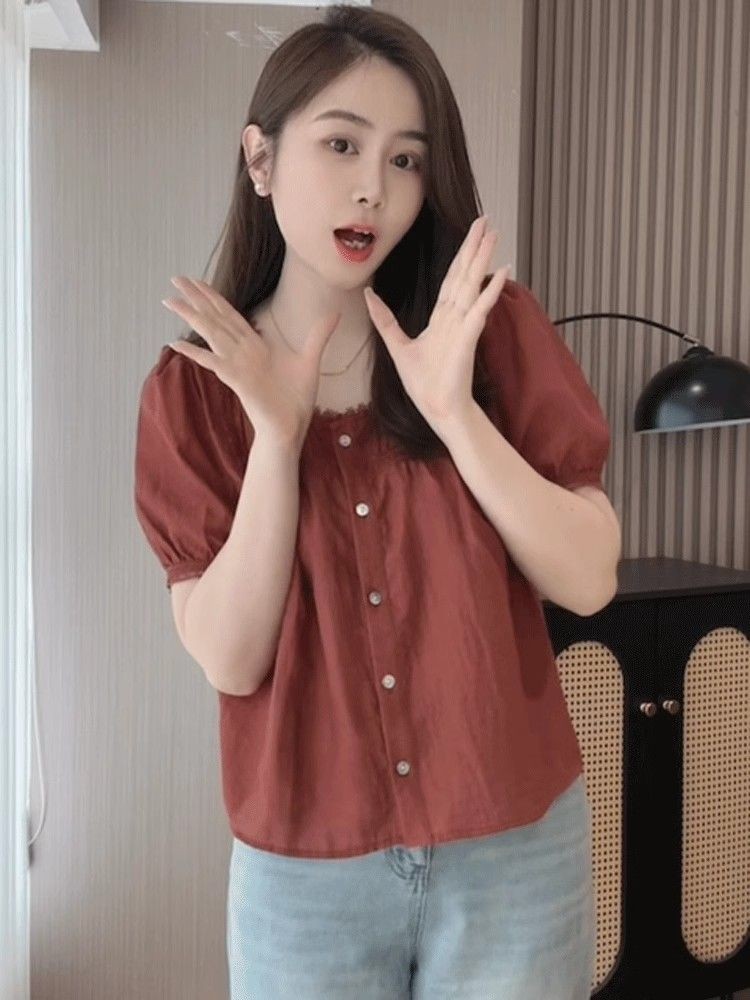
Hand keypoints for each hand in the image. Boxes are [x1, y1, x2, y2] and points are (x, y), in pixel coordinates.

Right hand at [162, 277, 340, 442]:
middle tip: (174, 278)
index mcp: (255, 346)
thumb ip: (319, 334)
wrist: (291, 428)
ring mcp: (236, 366)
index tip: (197, 281)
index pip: (230, 315)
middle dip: (196, 298)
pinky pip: (213, 364)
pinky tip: (176, 343)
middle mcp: (242, 352)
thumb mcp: (310, 359)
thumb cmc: (295, 399)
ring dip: (191, 317)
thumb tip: (335, 312)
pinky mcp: (236, 381)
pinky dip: (195, 354)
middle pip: (215, 318)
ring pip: (210, 334)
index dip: (214, 297)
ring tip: (169, 300)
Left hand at [363, 215, 510, 428]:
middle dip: (474, 247)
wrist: (437, 408)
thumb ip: (385, 320)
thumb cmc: (424, 384)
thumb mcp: (397, 346)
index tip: (469, 233)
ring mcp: (464, 326)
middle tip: (485, 220)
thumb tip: (368, 295)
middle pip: (465, 275)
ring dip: (483, 260)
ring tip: (494, 235)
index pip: (451, 279)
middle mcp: (455, 317)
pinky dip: (490, 291)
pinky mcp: (468, 338)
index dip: (459, 255)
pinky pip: (480, 310)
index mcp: (441, 318)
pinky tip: (501, 272)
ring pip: (473, 285)